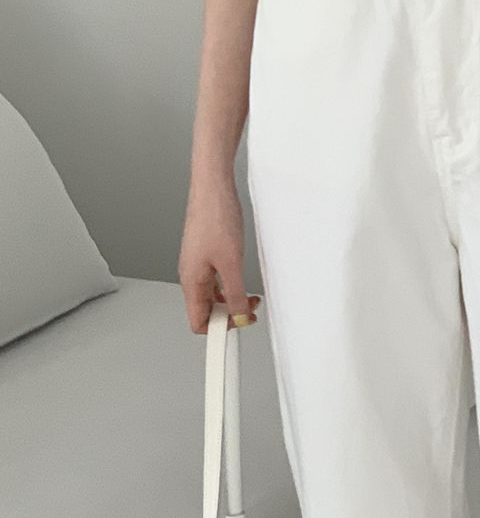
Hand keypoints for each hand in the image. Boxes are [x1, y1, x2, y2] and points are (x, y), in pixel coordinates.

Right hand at [178, 172, 260, 333]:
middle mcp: (190, 274)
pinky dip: (229, 284)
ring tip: (251, 295)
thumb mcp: (231, 262)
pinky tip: (242, 278)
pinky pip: (214, 278)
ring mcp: (196, 263)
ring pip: (211, 294)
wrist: (213, 186)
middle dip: (229, 314)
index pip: (198, 323)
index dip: (219, 331)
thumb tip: (240, 316)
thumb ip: (235, 293)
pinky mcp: (205, 251)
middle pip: (205, 310)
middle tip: (251, 310)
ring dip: (231, 299)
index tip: (239, 329)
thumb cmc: (216, 217)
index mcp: (191, 281)